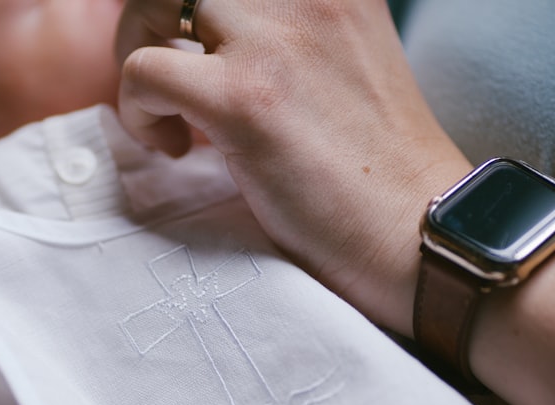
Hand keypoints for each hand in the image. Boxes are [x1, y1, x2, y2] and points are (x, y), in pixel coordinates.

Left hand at [116, 0, 471, 334]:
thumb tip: (213, 35)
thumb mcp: (347, 55)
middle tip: (165, 71)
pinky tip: (173, 148)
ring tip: (166, 108)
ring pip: (152, 0)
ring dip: (137, 51)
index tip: (194, 45)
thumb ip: (291, 29)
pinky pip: (143, 72)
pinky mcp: (245, 101)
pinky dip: (138, 111)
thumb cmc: (379, 163)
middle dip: (152, 13)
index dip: (193, 6)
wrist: (417, 231)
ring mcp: (273, 41)